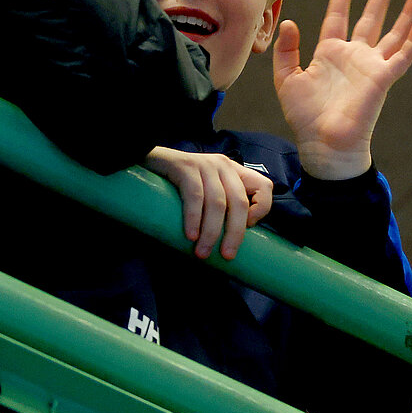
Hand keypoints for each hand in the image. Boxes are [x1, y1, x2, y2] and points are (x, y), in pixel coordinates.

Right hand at [143, 147, 273, 259]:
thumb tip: (231, 240)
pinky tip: (191, 236)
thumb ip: (222, 204)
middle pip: (239, 201)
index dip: (263, 208)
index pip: (265, 187)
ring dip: (211, 232)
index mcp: (235, 172)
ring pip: (217, 203)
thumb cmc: (180, 182)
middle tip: (227, 255)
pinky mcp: (185, 167)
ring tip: (202, 253)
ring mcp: (205, 165)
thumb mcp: (208, 189)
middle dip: (235, 233)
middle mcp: (224, 166)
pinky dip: (194, 218)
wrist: (147, 157)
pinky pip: (195, 196)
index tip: (250, 228)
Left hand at [272, 0, 411, 179]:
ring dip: (407, 13)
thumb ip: (286, 51)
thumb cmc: (305, 117)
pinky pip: (402, 57)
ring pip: (393, 33)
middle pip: (371, 20)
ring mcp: (371, 67)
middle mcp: (353, 57)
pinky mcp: (383, 79)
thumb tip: (290, 21)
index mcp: (330, 54)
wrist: (323, 142)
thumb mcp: (286, 79)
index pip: (337, 19)